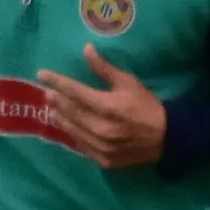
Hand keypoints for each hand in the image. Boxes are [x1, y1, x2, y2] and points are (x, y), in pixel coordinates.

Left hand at [37, 44, 166, 168]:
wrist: (168, 138)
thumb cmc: (147, 106)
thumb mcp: (129, 83)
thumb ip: (105, 69)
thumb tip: (86, 49)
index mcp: (108, 106)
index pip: (75, 91)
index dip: (57, 81)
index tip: (41, 74)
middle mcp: (101, 128)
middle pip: (70, 112)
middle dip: (56, 100)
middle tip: (46, 93)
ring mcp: (102, 147)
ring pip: (72, 131)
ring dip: (60, 119)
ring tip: (51, 110)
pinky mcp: (104, 160)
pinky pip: (82, 146)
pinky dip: (73, 135)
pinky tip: (68, 128)